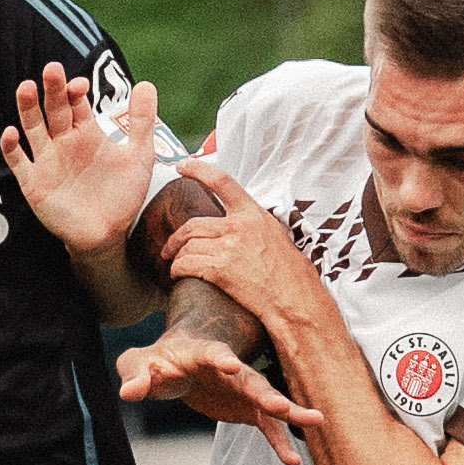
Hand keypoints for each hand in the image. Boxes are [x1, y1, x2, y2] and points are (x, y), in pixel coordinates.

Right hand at [0, 64, 160, 254]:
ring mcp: (46, 160)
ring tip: (25, 88)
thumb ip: (141, 122)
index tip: (81, 85)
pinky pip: (18, 162)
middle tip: (52, 69)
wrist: (109, 234)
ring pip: (32, 128)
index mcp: (85, 132)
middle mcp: (62, 141)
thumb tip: (147, 83)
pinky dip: (11, 148)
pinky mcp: (34, 183)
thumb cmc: (121, 194)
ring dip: (27, 109)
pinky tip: (11, 133)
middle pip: (53, 109)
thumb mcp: (138, 156)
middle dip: (52, 90)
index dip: (76, 90)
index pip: (75, 103)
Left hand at [117, 330, 318, 464]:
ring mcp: (243, 390)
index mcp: (202, 353)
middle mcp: (231, 369)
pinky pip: (267, 427)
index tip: (231, 364)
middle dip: (265, 392)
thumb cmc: (155, 361)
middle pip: (251, 379)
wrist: (176, 366)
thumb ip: (135, 375)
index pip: (214, 353)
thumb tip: (129, 392)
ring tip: (316, 421)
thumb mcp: (137, 364)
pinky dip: (279, 442)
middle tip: (281, 405)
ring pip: (269, 401)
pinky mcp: (247, 410)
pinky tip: (294, 462)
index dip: (222, 358)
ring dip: (290, 412)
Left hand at [149, 169, 336, 343]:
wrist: (295, 299)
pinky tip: (178, 277)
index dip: (198, 170)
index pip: (222, 181)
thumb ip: (253, 227)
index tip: (182, 165)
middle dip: (175, 238)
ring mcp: (229, 247)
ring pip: (187, 246)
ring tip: (175, 266)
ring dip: (176, 257)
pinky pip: (186, 264)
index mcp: (254, 214)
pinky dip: (177, 270)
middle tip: (169, 248)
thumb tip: (237, 228)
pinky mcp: (220, 269)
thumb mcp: (276, 238)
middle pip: (193, 224)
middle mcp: (239, 226)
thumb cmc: (291, 275)